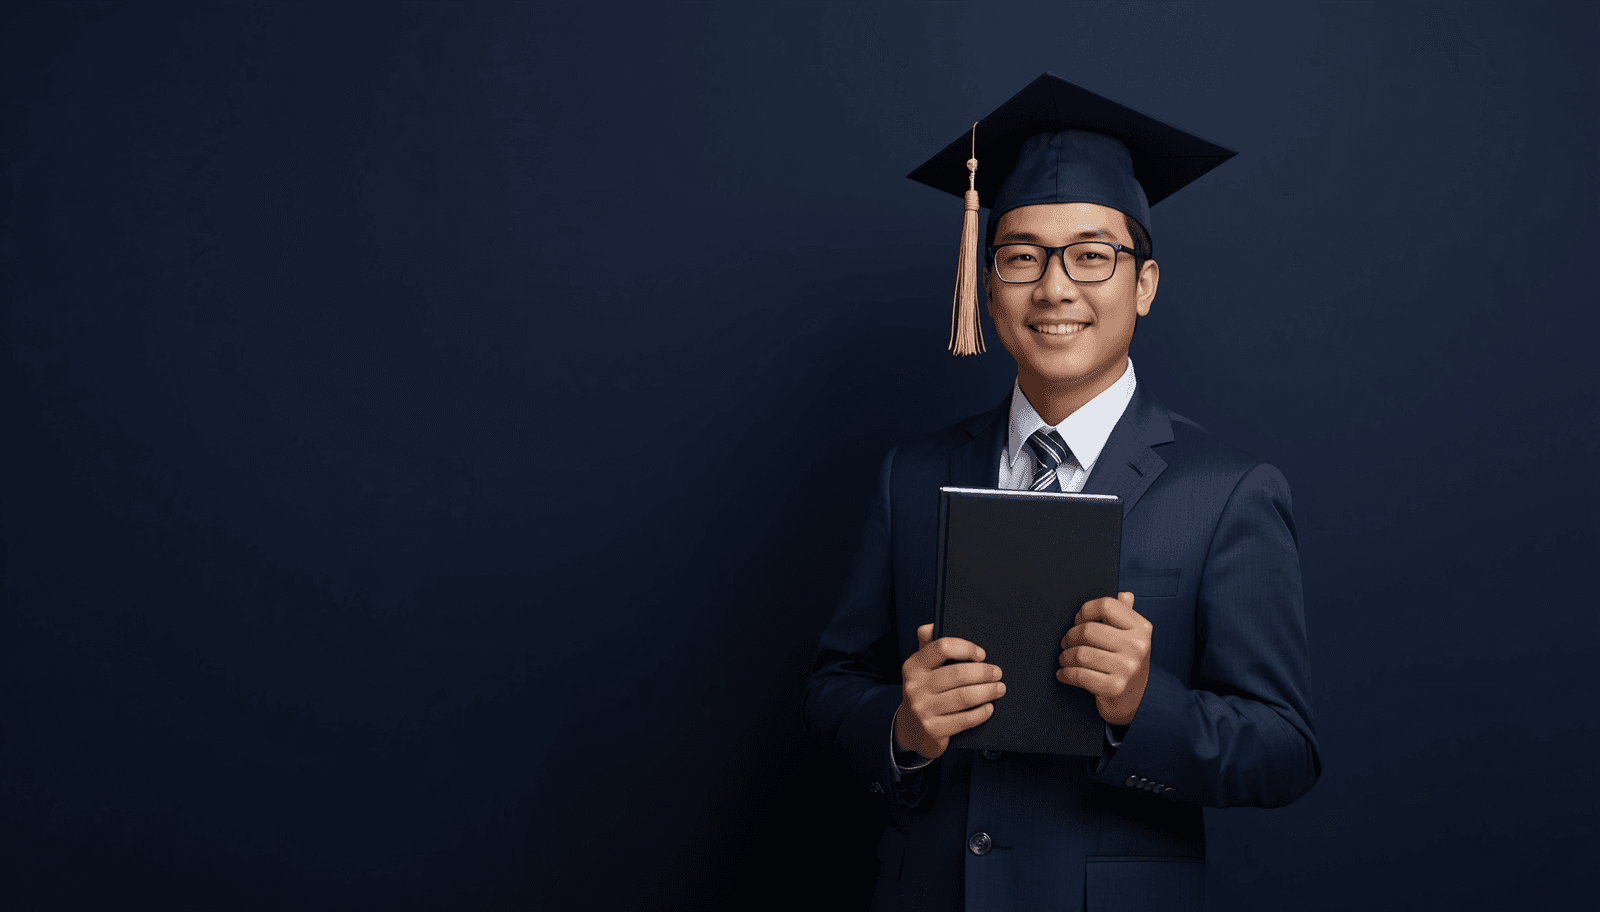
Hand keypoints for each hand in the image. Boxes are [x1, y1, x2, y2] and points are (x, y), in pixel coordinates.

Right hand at [894, 623, 1004, 759]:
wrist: (911, 729)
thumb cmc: (924, 692)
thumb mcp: (921, 668)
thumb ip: (928, 645)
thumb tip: (932, 625)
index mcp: (914, 665)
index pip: (942, 647)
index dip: (966, 648)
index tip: (981, 654)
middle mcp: (915, 686)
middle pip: (958, 674)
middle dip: (984, 672)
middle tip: (997, 673)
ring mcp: (923, 709)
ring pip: (964, 697)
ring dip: (987, 691)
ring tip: (999, 688)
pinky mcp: (933, 729)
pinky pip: (965, 719)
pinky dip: (982, 713)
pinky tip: (989, 707)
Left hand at [1057, 591, 1150, 726]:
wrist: (1136, 700)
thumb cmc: (1126, 662)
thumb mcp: (1132, 638)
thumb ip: (1125, 615)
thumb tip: (1124, 594)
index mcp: (1141, 628)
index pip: (1106, 605)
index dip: (1085, 611)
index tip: (1077, 621)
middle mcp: (1138, 646)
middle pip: (1088, 630)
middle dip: (1070, 637)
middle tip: (1065, 643)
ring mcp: (1128, 668)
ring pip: (1081, 654)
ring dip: (1065, 657)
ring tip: (1063, 659)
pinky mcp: (1115, 687)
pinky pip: (1080, 675)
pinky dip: (1066, 674)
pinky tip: (1064, 673)